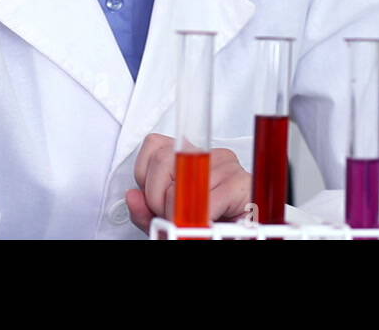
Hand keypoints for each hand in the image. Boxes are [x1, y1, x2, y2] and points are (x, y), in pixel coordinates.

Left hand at [127, 133, 251, 233]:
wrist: (245, 234)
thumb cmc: (212, 223)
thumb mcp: (169, 217)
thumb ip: (147, 209)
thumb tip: (133, 196)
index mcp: (191, 156)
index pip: (154, 145)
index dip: (145, 176)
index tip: (153, 199)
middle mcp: (208, 154)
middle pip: (162, 159)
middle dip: (156, 197)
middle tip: (170, 216)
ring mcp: (226, 164)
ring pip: (181, 183)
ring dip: (178, 212)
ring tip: (189, 222)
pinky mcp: (240, 182)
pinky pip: (205, 201)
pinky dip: (198, 219)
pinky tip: (204, 224)